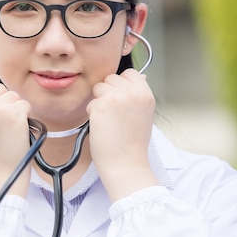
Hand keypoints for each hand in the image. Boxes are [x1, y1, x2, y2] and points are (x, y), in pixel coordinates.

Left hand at [86, 69, 157, 200]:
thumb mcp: (144, 113)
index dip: (121, 85)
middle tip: (115, 114)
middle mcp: (132, 92)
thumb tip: (139, 76)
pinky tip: (102, 127)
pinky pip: (90, 102)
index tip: (120, 99)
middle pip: (111, 78)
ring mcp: (116, 98)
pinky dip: (92, 114)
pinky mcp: (101, 106)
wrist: (126, 164)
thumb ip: (138, 94)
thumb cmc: (132, 143)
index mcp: (146, 93)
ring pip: (98, 88)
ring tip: (109, 120)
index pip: (129, 73)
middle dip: (108, 92)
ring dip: (99, 102)